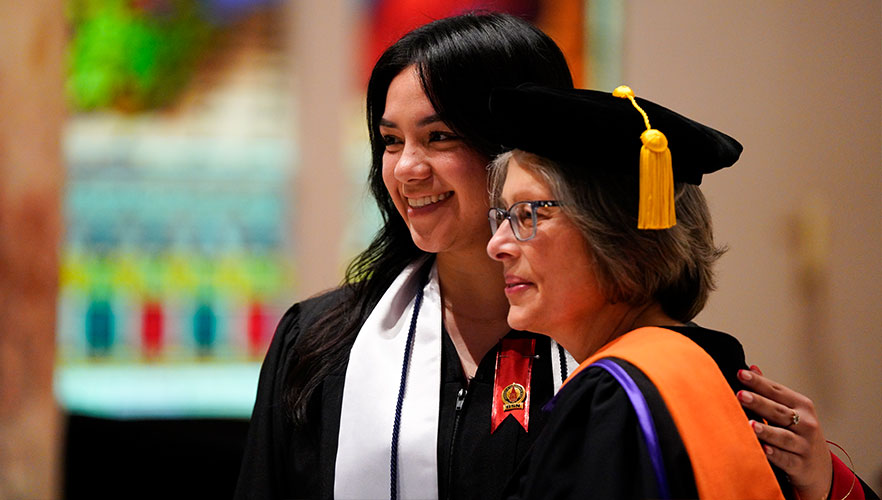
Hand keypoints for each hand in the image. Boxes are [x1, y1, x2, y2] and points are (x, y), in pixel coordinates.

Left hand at [736, 366, 832, 499]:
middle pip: (779, 411)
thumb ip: (771, 391)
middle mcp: (805, 424)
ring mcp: (804, 445)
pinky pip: (786, 459)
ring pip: (783, 436)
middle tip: (741, 395)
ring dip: (766, 430)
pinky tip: (764, 449)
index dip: (758, 382)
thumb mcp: (791, 410)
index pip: (777, 391)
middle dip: (759, 403)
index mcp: (801, 406)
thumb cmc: (799, 433)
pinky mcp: (800, 465)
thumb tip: (752, 368)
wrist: (821, 467)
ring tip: (750, 425)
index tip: (740, 374)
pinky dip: (775, 455)